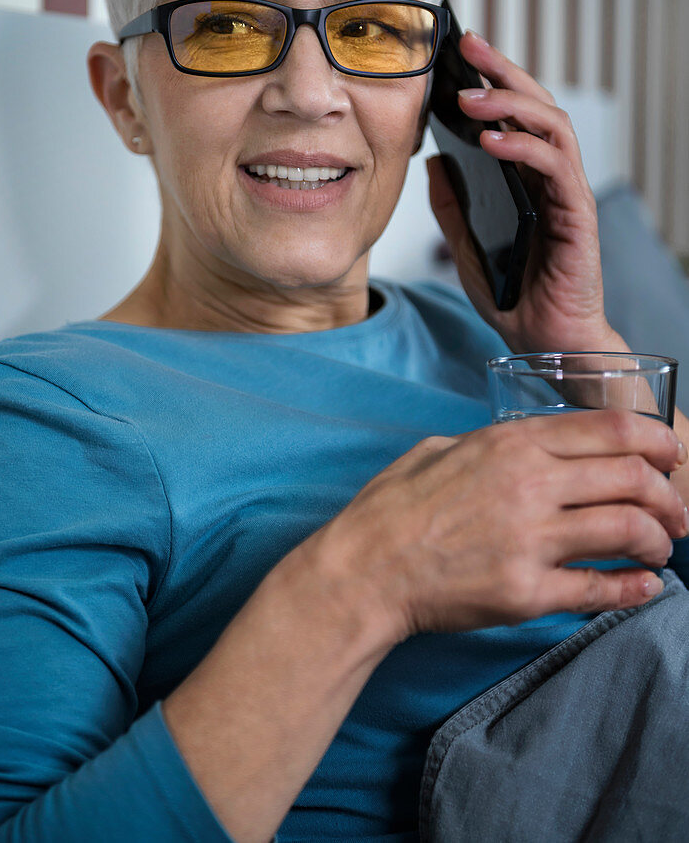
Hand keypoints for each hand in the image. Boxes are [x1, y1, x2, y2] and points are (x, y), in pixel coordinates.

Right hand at [312, 411, 688, 641]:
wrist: (364, 569)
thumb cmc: (395, 507)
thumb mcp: (442, 448)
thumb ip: (495, 442)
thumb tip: (534, 447)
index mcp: (512, 444)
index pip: (612, 430)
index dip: (657, 441)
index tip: (671, 455)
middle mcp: (529, 485)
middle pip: (633, 478)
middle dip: (669, 496)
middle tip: (675, 512)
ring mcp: (529, 541)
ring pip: (627, 530)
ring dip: (658, 540)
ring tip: (658, 548)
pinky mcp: (525, 593)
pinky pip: (599, 589)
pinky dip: (633, 588)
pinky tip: (644, 586)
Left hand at [427, 31, 618, 353]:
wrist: (544, 343)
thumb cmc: (516, 298)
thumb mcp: (466, 246)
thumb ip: (453, 205)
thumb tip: (432, 161)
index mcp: (527, 181)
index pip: (515, 116)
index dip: (492, 80)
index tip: (459, 53)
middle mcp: (551, 179)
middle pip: (536, 106)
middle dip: (504, 70)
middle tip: (468, 45)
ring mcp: (566, 194)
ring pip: (552, 125)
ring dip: (512, 103)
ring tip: (471, 96)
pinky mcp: (577, 215)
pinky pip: (556, 167)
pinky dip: (524, 147)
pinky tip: (492, 139)